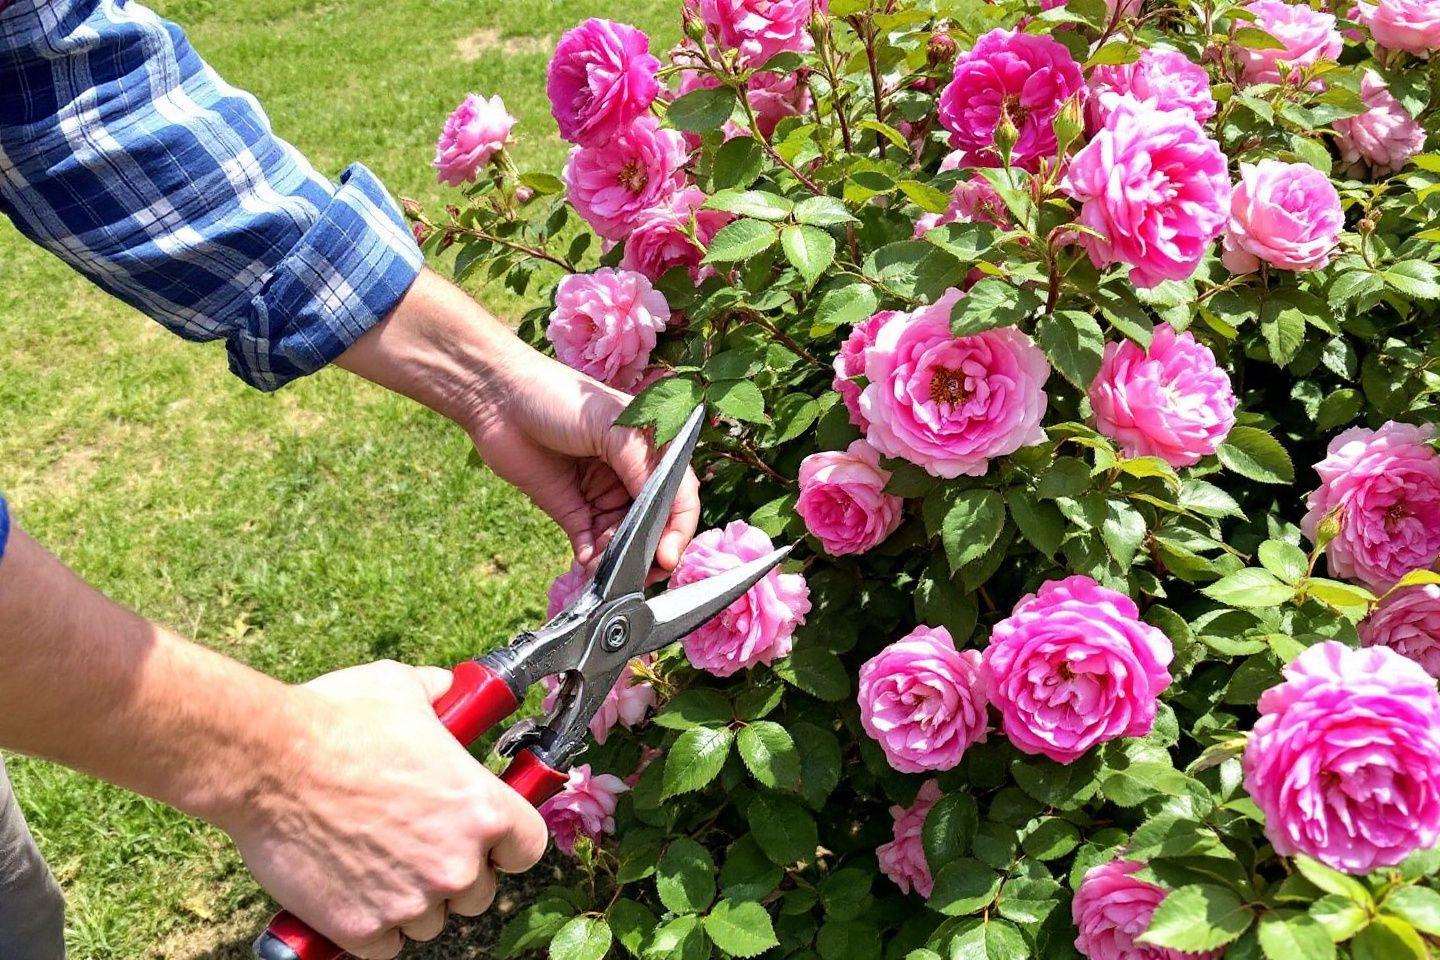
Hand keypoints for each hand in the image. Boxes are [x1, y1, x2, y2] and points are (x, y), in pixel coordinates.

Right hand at [225, 661, 547, 958]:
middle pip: (479, 892)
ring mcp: (410, 902)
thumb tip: (448, 688)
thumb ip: (440, 694)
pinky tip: (353, 892)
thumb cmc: (336, 721)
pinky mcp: (360, 930)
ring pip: (432, 922)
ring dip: (413, 901)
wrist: (267, 761)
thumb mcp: (404, 688)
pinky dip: (371, 927)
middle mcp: (456, 863)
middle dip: (455, 873)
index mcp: (482, 808)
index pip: (529, 848)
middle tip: (419, 845)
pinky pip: (385, 946)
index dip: (509, 844)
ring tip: (379, 863)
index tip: (489, 840)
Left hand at [464, 351, 700, 574]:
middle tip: (643, 575)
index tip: (668, 556)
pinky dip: (593, 559)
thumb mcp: (611, 425)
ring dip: (620, 560)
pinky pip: (591, 545)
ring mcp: (602, 495)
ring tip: (608, 570)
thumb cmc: (560, 397)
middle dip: (652, 552)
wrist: (498, 400)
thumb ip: (640, 466)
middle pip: (655, 525)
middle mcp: (631, 476)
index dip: (679, 528)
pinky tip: (587, 561)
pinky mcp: (572, 511)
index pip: (679, 496)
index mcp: (651, 450)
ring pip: (624, 541)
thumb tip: (660, 514)